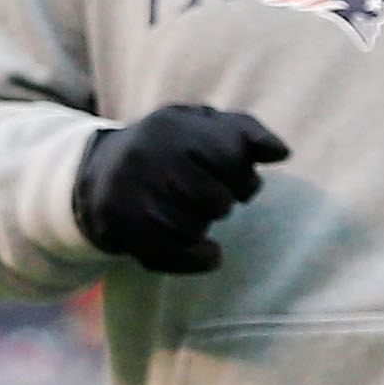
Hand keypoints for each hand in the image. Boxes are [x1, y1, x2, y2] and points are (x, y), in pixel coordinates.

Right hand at [72, 104, 289, 273]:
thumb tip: (283, 152)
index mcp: (173, 126)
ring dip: (202, 228)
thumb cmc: (171, 148)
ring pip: (193, 229)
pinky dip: (197, 258)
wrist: (101, 170)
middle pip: (216, 201)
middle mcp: (147, 156)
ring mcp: (130, 193)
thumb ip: (247, 133)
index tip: (237, 181)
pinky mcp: (119, 226)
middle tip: (210, 199)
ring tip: (191, 214)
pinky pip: (171, 255)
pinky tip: (204, 250)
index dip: (244, 179)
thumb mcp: (204, 127)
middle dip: (222, 204)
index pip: (231, 158)